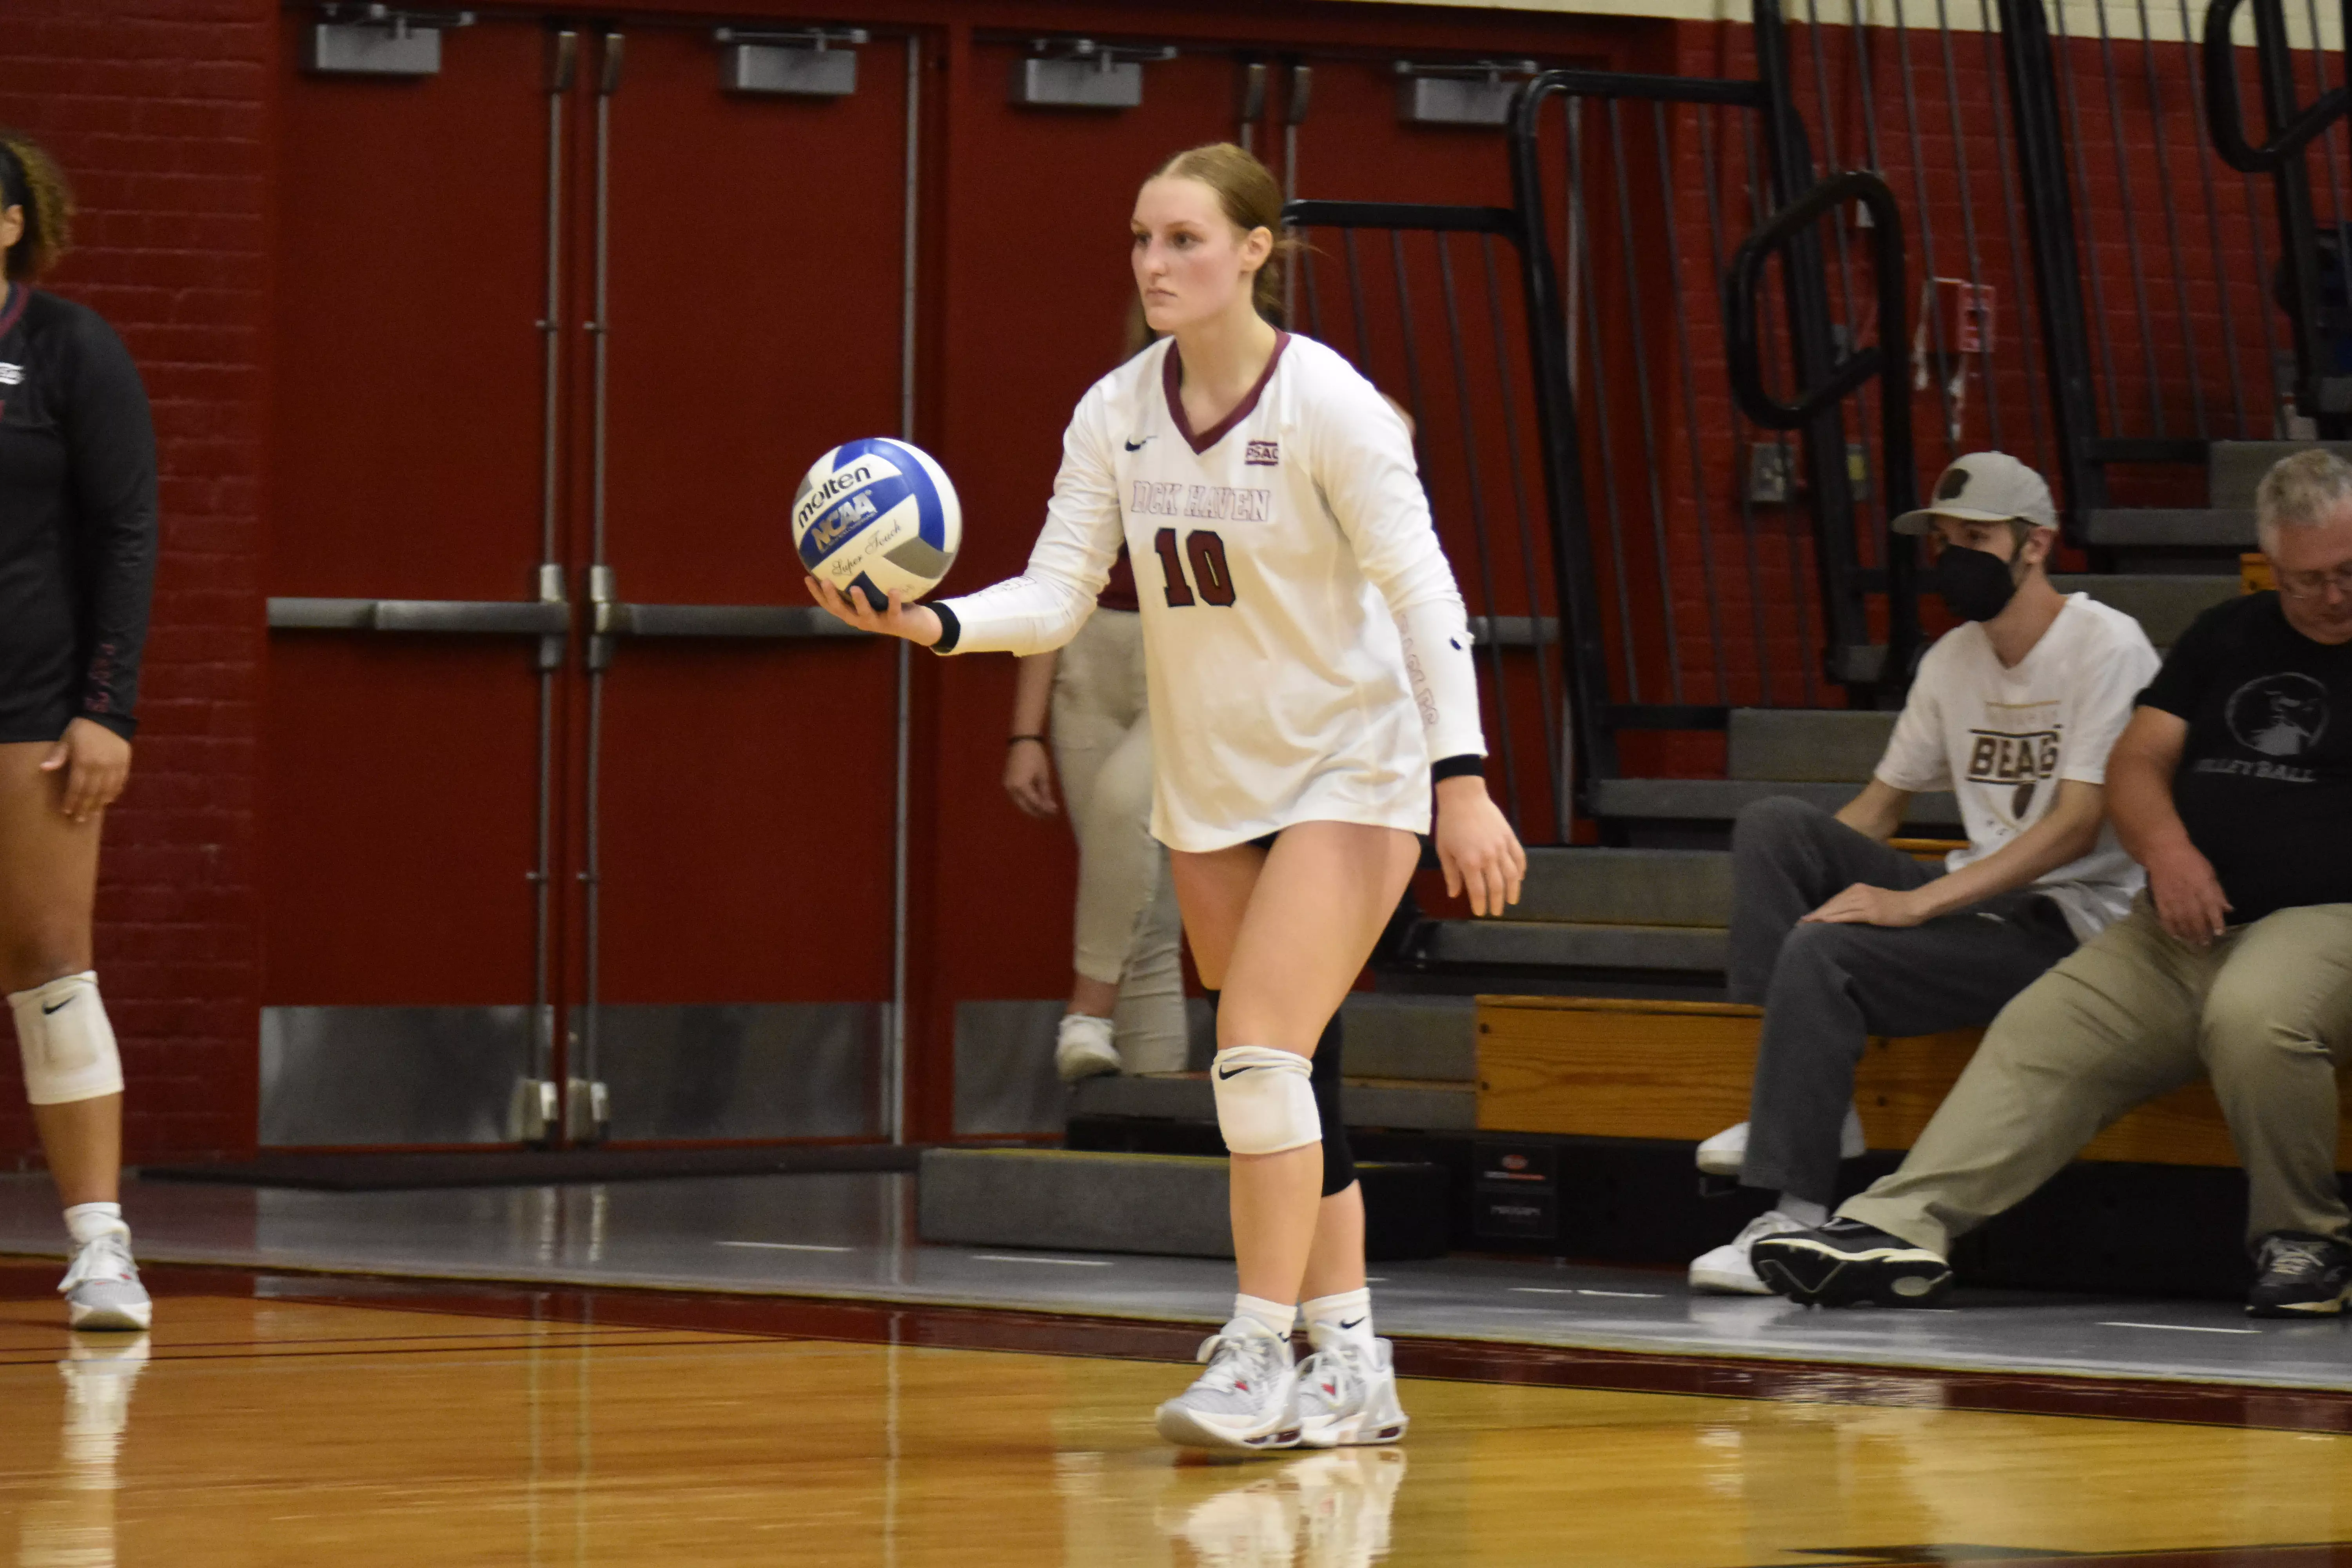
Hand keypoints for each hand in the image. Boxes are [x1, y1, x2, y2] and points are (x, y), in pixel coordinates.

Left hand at [40, 718, 130, 823]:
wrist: (107, 716)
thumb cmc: (82, 729)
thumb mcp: (66, 739)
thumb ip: (58, 756)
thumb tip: (44, 769)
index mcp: (84, 762)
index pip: (76, 787)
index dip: (71, 801)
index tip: (67, 811)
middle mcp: (100, 768)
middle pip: (92, 793)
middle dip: (85, 807)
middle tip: (80, 819)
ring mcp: (114, 767)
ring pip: (107, 791)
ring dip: (99, 804)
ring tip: (93, 813)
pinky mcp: (125, 764)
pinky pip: (120, 783)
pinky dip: (114, 793)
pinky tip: (109, 800)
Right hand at [805, 576, 942, 645]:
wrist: (916, 626)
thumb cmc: (891, 604)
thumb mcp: (875, 591)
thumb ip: (864, 578)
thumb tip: (854, 550)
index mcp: (853, 613)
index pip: (829, 604)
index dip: (817, 593)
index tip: (807, 577)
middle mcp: (861, 620)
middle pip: (840, 610)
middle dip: (831, 596)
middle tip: (824, 581)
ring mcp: (877, 622)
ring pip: (864, 614)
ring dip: (859, 602)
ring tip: (855, 588)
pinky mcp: (895, 622)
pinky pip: (893, 611)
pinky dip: (893, 600)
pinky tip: (894, 589)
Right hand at [1003, 739, 1058, 818]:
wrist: (1022, 741)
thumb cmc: (1036, 756)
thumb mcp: (1043, 776)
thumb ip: (1045, 793)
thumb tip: (1051, 808)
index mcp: (1021, 786)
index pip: (1034, 803)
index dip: (1045, 809)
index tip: (1055, 812)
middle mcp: (1011, 789)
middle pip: (1024, 806)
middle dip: (1037, 812)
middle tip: (1049, 815)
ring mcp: (1007, 785)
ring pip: (1019, 802)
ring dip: (1031, 807)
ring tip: (1043, 810)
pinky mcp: (1006, 782)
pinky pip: (1016, 796)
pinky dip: (1025, 800)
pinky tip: (1034, 800)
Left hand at [1434, 774, 1525, 916]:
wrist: (1463, 797)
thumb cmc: (1449, 823)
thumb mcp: (1443, 850)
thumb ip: (1450, 874)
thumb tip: (1454, 895)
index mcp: (1470, 862)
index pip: (1478, 891)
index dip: (1480, 904)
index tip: (1480, 912)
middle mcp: (1488, 857)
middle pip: (1497, 886)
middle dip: (1497, 902)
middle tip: (1497, 912)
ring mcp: (1501, 847)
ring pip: (1512, 875)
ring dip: (1513, 890)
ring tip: (1512, 900)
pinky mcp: (1509, 837)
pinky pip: (1519, 857)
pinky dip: (1520, 870)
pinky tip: (1519, 878)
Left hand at [1801, 882, 1928, 926]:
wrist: (1914, 904)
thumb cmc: (1896, 905)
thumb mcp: (1874, 900)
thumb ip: (1859, 903)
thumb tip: (1845, 912)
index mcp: (1858, 888)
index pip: (1834, 900)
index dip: (1820, 909)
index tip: (1807, 917)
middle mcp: (1858, 892)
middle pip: (1832, 904)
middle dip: (1816, 914)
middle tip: (1801, 922)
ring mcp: (1864, 901)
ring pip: (1836, 909)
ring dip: (1820, 917)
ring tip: (1807, 925)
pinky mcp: (1870, 912)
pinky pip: (1847, 916)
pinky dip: (1833, 920)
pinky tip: (1824, 924)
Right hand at [2144, 841, 2231, 948]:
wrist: (2164, 852)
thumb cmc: (2191, 861)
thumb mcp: (2210, 873)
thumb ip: (2218, 893)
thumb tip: (2228, 909)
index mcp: (2203, 888)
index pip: (2212, 910)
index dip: (2216, 923)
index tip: (2220, 933)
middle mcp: (2189, 896)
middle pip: (2197, 919)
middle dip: (2202, 933)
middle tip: (2205, 944)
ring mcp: (2173, 899)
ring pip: (2182, 921)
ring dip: (2188, 934)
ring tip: (2193, 942)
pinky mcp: (2160, 900)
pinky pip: (2165, 917)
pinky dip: (2170, 928)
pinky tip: (2176, 935)